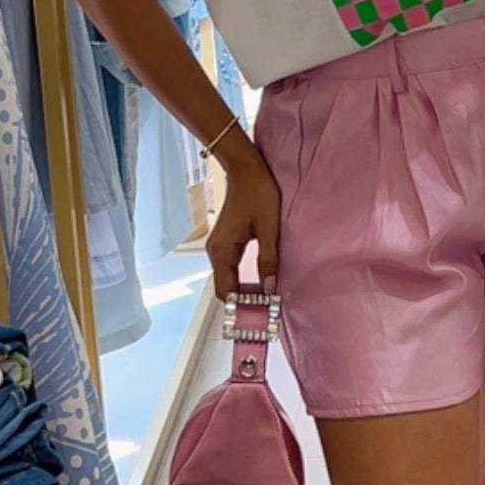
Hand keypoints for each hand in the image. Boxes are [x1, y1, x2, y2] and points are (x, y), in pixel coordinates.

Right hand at [206, 148, 281, 301]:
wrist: (246, 169)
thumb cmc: (258, 193)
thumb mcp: (269, 227)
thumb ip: (269, 259)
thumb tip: (269, 290)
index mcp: (223, 250)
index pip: (226, 291)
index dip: (241, 307)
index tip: (261, 315)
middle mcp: (216, 252)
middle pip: (225, 289)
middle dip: (243, 303)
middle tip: (267, 313)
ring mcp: (219, 248)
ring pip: (228, 280)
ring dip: (244, 292)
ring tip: (266, 302)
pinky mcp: (226, 243)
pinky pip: (231, 269)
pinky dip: (243, 280)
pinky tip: (260, 283)